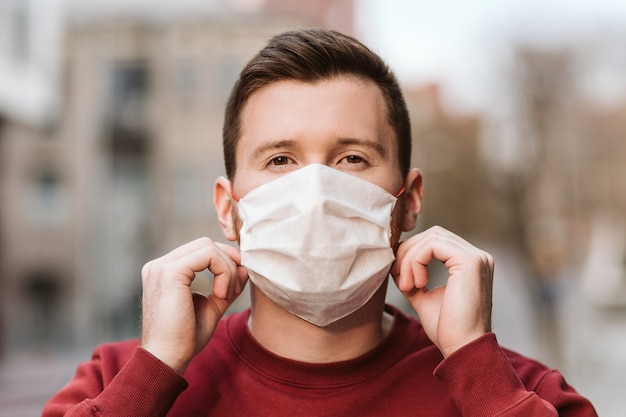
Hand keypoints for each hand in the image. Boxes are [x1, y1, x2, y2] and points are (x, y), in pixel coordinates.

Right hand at [140, 237, 247, 372]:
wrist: (167, 359)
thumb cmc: (185, 338)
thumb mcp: (212, 306)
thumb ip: (226, 285)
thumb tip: (244, 267)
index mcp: (165, 271)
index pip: (201, 250)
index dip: (224, 262)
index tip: (233, 287)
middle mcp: (160, 265)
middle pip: (206, 244)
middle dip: (228, 262)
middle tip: (232, 291)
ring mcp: (162, 266)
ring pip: (208, 246)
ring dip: (227, 269)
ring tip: (225, 295)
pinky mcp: (169, 272)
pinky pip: (208, 255)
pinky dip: (223, 272)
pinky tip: (220, 294)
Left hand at [391, 226, 493, 356]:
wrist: (462, 348)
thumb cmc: (447, 329)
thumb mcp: (423, 297)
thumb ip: (413, 277)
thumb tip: (395, 261)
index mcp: (469, 264)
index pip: (435, 240)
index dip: (412, 252)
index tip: (398, 276)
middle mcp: (477, 257)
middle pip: (432, 234)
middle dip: (409, 252)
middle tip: (399, 278)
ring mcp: (477, 257)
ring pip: (431, 238)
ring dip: (410, 259)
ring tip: (407, 286)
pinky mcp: (470, 261)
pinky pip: (433, 245)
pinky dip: (417, 261)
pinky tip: (417, 284)